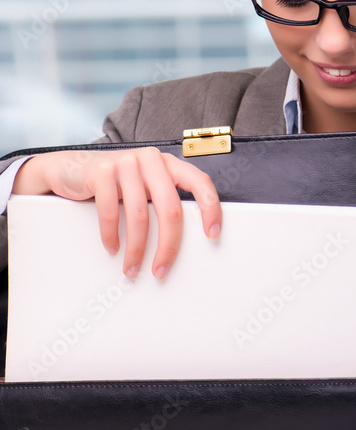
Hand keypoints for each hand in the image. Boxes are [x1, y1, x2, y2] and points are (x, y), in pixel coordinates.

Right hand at [12, 148, 220, 279]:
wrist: (67, 168)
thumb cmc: (112, 184)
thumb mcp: (142, 187)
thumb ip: (161, 200)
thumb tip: (181, 240)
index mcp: (167, 163)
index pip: (200, 181)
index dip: (211, 208)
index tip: (213, 235)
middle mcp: (150, 159)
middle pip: (170, 208)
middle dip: (168, 245)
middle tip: (161, 270)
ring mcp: (126, 162)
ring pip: (140, 215)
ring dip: (136, 249)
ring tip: (132, 268)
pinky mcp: (101, 171)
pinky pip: (111, 212)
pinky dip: (111, 236)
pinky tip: (113, 248)